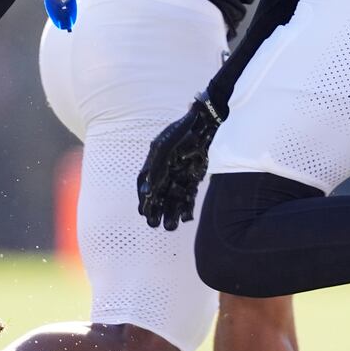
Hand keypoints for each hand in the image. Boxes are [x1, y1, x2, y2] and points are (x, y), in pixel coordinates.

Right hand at [137, 95, 221, 230]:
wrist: (205, 123)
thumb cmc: (183, 129)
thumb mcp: (168, 141)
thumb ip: (157, 162)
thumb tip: (147, 185)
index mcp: (155, 162)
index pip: (146, 183)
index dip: (144, 196)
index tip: (145, 209)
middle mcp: (165, 171)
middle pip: (156, 195)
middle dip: (154, 210)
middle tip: (153, 223)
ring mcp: (178, 176)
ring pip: (171, 199)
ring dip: (169, 213)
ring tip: (170, 227)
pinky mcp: (193, 179)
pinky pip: (188, 196)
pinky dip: (187, 208)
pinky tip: (186, 219)